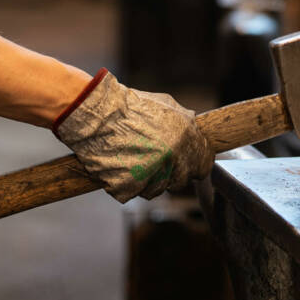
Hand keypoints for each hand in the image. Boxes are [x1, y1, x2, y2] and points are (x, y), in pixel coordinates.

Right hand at [53, 70, 212, 201]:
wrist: (96, 114)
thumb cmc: (129, 107)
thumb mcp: (166, 105)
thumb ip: (185, 123)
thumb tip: (195, 132)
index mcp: (186, 137)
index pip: (204, 164)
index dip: (195, 164)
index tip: (187, 165)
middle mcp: (173, 158)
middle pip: (180, 180)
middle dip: (169, 173)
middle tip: (151, 160)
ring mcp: (151, 175)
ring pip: (156, 190)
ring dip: (146, 180)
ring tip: (131, 160)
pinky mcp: (128, 187)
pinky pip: (132, 193)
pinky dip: (125, 184)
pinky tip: (118, 166)